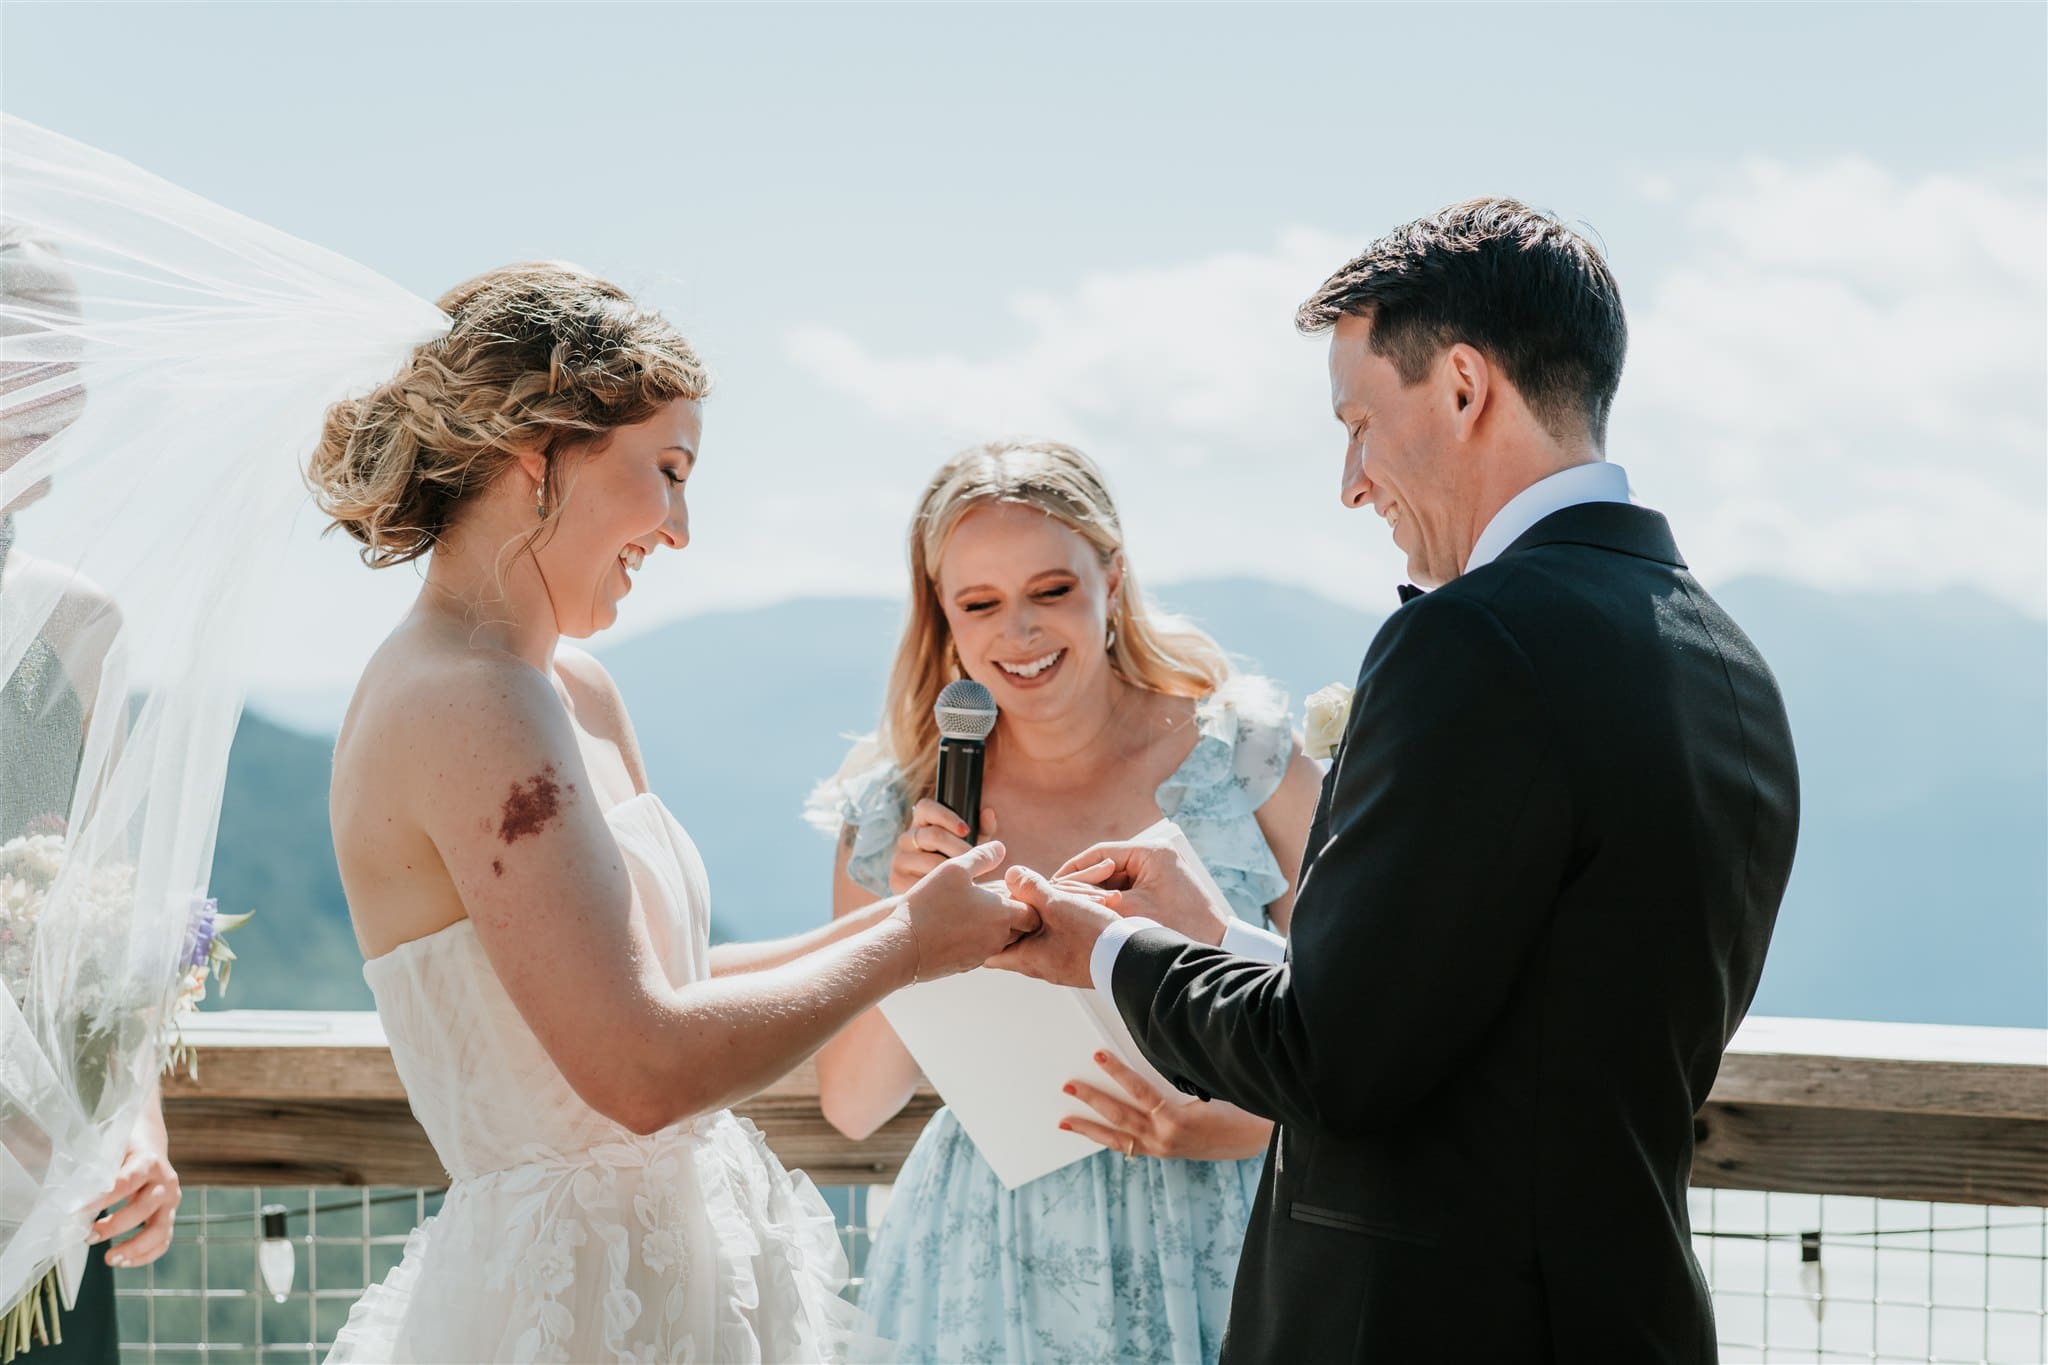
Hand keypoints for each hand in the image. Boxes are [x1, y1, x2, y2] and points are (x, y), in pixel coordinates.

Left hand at [83, 1138, 180, 1268]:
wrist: (150, 1148)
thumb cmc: (124, 1150)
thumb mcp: (112, 1151)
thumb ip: (98, 1171)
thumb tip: (70, 1197)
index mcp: (150, 1162)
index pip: (127, 1182)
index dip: (103, 1198)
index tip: (77, 1212)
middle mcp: (165, 1182)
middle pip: (144, 1208)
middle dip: (114, 1226)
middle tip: (88, 1236)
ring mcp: (171, 1202)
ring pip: (160, 1229)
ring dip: (134, 1247)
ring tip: (109, 1258)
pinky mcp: (170, 1217)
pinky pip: (163, 1241)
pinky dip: (145, 1256)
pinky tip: (123, 1262)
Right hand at [888, 800, 998, 894]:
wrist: (939, 900)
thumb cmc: (958, 865)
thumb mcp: (972, 845)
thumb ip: (982, 829)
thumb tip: (988, 813)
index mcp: (921, 823)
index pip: (926, 807)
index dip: (946, 816)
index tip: (966, 831)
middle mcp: (906, 838)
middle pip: (933, 836)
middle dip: (959, 849)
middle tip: (977, 864)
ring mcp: (899, 859)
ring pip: (930, 861)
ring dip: (953, 872)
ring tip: (969, 880)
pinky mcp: (896, 880)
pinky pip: (922, 883)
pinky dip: (940, 889)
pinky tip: (953, 893)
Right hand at [894, 840, 1038, 981]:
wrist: (902, 947)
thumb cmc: (930, 904)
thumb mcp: (955, 869)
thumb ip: (982, 856)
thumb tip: (1001, 848)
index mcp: (1003, 914)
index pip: (1034, 912)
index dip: (1026, 900)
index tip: (1009, 890)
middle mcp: (999, 939)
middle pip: (1021, 929)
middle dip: (1014, 915)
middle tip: (993, 899)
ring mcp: (983, 955)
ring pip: (1002, 941)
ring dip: (994, 927)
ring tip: (973, 911)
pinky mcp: (966, 966)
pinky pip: (982, 951)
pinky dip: (976, 940)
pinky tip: (956, 927)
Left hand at [985, 865, 1120, 987]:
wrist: (1131, 958)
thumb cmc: (1092, 935)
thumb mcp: (1056, 904)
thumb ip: (1030, 888)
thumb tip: (1009, 875)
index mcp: (1026, 958)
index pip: (989, 954)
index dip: (983, 933)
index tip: (981, 915)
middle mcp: (1039, 968)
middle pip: (1013, 945)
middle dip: (1010, 923)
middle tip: (1008, 903)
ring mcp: (1058, 968)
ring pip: (1037, 942)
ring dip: (1037, 923)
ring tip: (1039, 902)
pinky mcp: (1076, 963)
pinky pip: (1057, 944)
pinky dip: (1056, 927)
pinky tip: (1066, 912)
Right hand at [1053, 839, 1232, 945]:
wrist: (1217, 947)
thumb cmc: (1178, 929)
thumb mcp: (1130, 913)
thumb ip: (1096, 899)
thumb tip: (1062, 894)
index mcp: (1151, 851)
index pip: (1100, 853)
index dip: (1072, 869)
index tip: (1051, 885)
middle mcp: (1157, 855)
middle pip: (1107, 865)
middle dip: (1083, 884)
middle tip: (1057, 899)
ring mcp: (1161, 871)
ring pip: (1116, 879)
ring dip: (1097, 895)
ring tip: (1073, 911)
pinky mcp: (1163, 887)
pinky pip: (1129, 890)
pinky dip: (1113, 903)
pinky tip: (1096, 918)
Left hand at [1060, 1049, 1272, 1160]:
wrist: (1258, 1138)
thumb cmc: (1239, 1107)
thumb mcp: (1212, 1086)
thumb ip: (1183, 1075)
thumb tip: (1159, 1052)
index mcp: (1176, 1119)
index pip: (1138, 1090)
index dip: (1117, 1072)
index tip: (1097, 1055)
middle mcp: (1164, 1137)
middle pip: (1119, 1116)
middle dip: (1091, 1100)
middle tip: (1067, 1085)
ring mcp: (1163, 1149)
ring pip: (1118, 1139)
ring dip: (1090, 1128)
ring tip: (1065, 1121)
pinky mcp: (1165, 1153)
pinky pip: (1131, 1146)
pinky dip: (1111, 1139)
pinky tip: (1094, 1133)